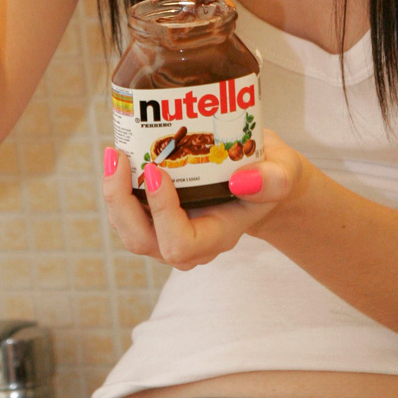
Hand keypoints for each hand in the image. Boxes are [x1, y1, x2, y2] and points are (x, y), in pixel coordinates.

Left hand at [102, 128, 310, 270]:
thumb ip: (273, 179)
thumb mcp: (283, 172)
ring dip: (115, 194)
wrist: (260, 179)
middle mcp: (188, 242)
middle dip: (122, 202)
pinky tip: (120, 155)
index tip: (156, 170)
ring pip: (128, 228)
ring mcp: (168, 232)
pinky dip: (119, 187)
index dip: (161, 213)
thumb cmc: (269, 176)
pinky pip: (127, 211)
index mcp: (217, 236)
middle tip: (120, 157)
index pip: (179, 243)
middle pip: (142, 240)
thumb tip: (241, 181)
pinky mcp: (155, 216)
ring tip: (114, 153)